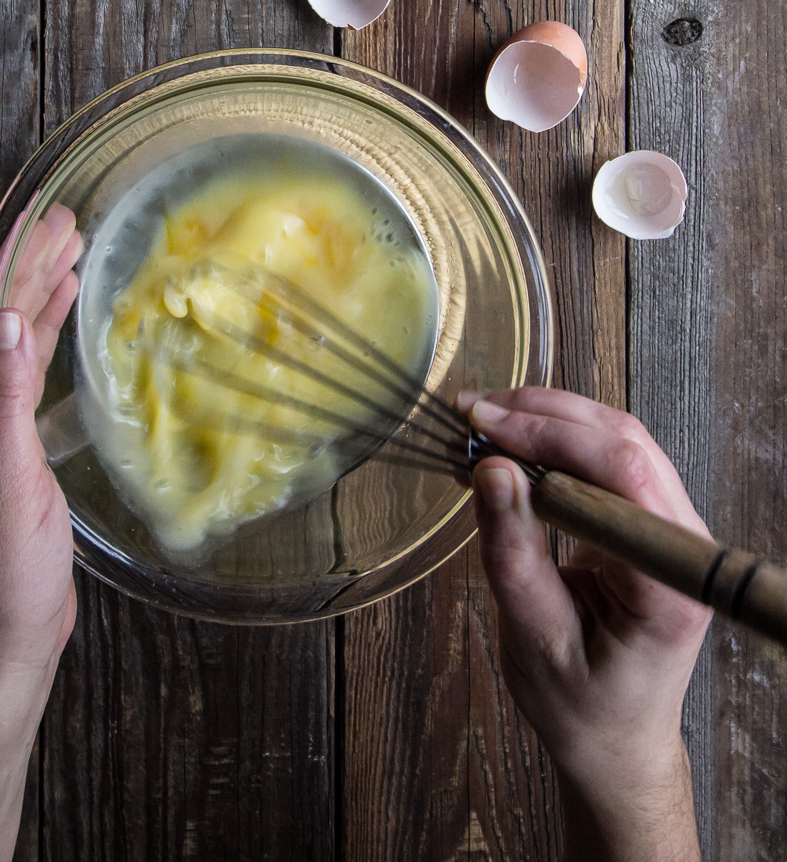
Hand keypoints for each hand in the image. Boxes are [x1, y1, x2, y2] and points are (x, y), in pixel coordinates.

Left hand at [0, 204, 82, 724]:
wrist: (6, 643)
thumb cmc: (0, 581)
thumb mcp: (7, 484)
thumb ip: (7, 399)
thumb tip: (9, 323)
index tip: (30, 229)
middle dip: (22, 271)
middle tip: (61, 221)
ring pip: (7, 344)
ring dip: (37, 295)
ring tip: (71, 245)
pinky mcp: (4, 446)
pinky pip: (22, 375)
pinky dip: (44, 335)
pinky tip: (64, 305)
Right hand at [461, 388, 710, 861]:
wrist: (614, 740)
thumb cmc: (581, 708)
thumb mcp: (535, 639)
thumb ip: (514, 554)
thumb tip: (493, 470)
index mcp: (670, 583)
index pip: (624, 474)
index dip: (553, 437)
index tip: (487, 428)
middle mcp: (683, 544)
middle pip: (624, 442)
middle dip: (544, 416)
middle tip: (473, 415)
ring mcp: (672, 528)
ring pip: (617, 438)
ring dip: (548, 420)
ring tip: (484, 421)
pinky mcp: (648, 520)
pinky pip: (609, 458)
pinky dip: (557, 440)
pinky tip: (513, 441)